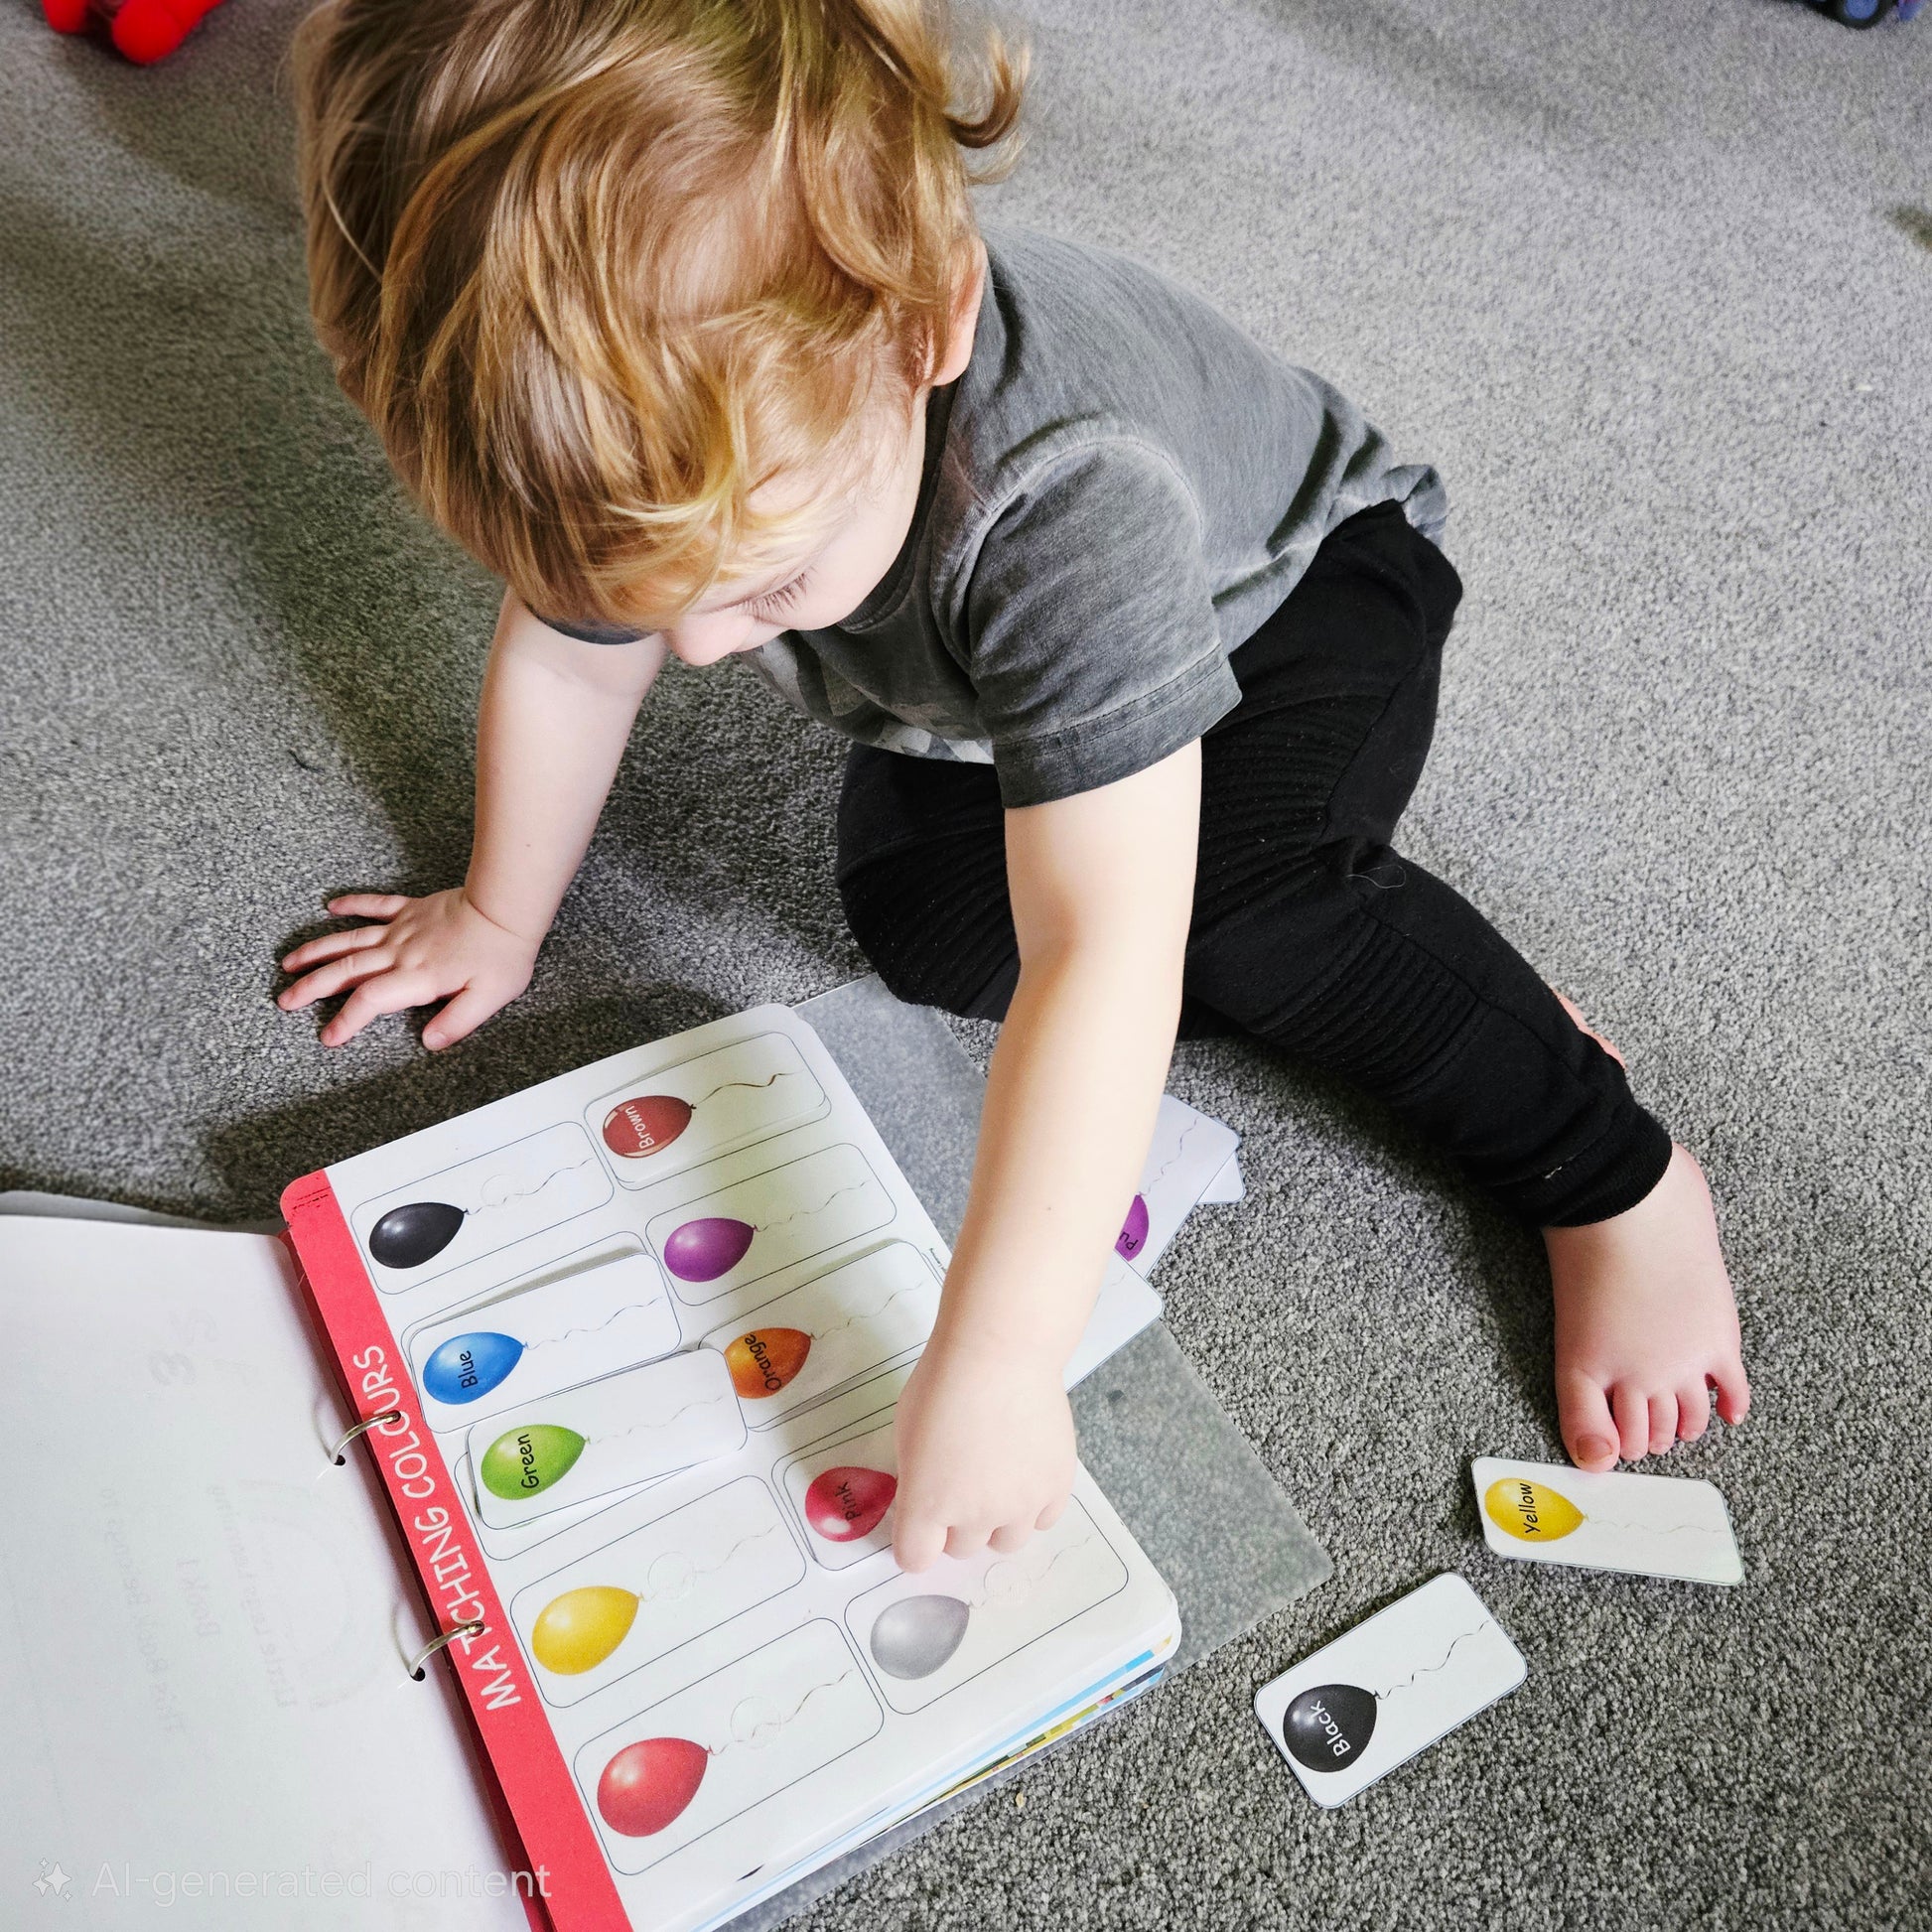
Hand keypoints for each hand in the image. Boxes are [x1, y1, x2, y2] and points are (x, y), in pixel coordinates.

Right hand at [277, 889, 538, 1049]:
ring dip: (318, 951)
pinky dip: (353, 904)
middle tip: (285, 1000)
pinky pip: (377, 905)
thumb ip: (457, 1022)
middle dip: (312, 987)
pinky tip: (332, 906)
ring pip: (351, 940)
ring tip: (289, 962)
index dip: (346, 1020)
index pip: (369, 1000)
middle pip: (347, 971)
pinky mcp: (413, 910)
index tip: (328, 1037)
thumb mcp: (488, 998)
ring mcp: (404, 929)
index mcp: (417, 977)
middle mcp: (401, 953)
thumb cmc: (502, 954)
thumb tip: (429, 1043)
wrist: (507, 907)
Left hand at [890, 1335, 1074, 1572]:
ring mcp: (1019, 1506)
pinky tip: (1025, 1474)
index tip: (921, 1523)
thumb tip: (928, 1494)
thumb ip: (915, 1477)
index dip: (915, 1542)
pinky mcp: (1055, 1488)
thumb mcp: (906, 1431)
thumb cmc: (943, 1382)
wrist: (1000, 1354)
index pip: (915, 1559)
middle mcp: (973, 1517)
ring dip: (996, 1522)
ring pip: (1005, 1543)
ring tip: (996, 1482)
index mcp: (927, 1504)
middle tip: (960, 1483)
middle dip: (955, 1525)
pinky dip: (1032, 1506)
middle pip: (961, 1550)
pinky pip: (1042, 1520)